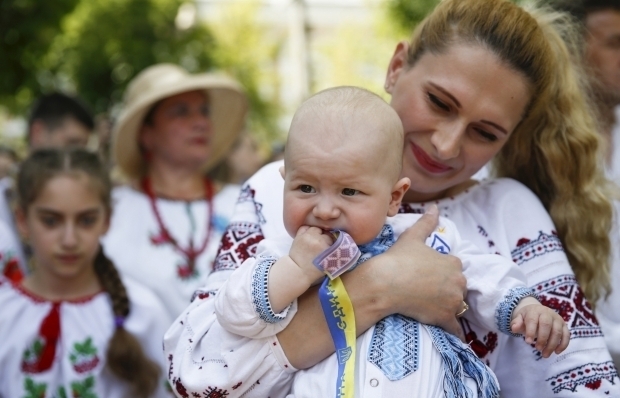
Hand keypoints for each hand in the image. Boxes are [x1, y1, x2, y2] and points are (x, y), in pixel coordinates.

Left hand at [289, 226, 332, 283]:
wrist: (298, 271)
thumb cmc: (315, 270)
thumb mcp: (330, 264)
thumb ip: (335, 253)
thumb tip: (340, 244)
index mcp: (326, 246)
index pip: (333, 238)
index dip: (333, 242)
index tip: (331, 246)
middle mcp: (317, 239)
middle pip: (325, 233)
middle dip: (325, 238)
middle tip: (323, 244)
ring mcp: (307, 236)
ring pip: (315, 229)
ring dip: (317, 233)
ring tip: (315, 239)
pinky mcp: (299, 236)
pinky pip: (305, 228)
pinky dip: (307, 230)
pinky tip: (308, 236)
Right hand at [368, 205, 466, 338]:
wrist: (384, 284)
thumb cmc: (397, 259)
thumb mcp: (412, 237)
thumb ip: (427, 222)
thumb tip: (435, 206)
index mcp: (452, 262)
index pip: (453, 268)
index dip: (441, 272)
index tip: (428, 275)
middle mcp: (458, 281)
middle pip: (457, 287)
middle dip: (446, 290)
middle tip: (427, 292)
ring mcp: (453, 301)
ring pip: (457, 306)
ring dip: (448, 308)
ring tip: (431, 308)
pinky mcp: (445, 318)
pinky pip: (455, 328)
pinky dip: (453, 330)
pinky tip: (448, 331)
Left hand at [511, 297, 569, 357]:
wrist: (537, 311)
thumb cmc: (527, 317)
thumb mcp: (519, 318)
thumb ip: (516, 323)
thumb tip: (514, 328)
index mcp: (535, 311)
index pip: (533, 320)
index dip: (530, 331)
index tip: (527, 342)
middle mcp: (548, 313)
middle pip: (547, 326)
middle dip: (542, 339)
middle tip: (537, 349)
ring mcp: (557, 319)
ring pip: (557, 332)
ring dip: (552, 345)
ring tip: (545, 354)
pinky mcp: (564, 325)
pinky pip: (566, 335)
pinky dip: (563, 345)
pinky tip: (556, 352)